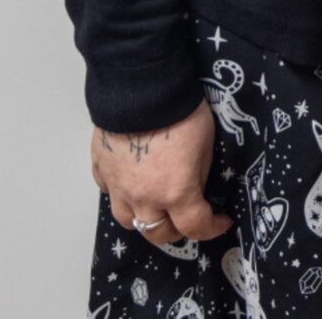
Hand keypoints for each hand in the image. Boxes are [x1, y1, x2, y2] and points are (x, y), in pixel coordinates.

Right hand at [92, 101, 230, 245]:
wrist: (143, 87)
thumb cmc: (180, 112)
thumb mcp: (206, 146)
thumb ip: (199, 174)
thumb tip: (195, 187)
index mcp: (176, 193)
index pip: (195, 227)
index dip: (213, 227)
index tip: (221, 221)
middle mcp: (144, 197)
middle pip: (158, 233)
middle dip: (176, 229)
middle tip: (186, 216)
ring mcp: (118, 186)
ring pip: (129, 220)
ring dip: (144, 217)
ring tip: (155, 205)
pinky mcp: (101, 169)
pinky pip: (109, 192)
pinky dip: (120, 193)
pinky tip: (130, 182)